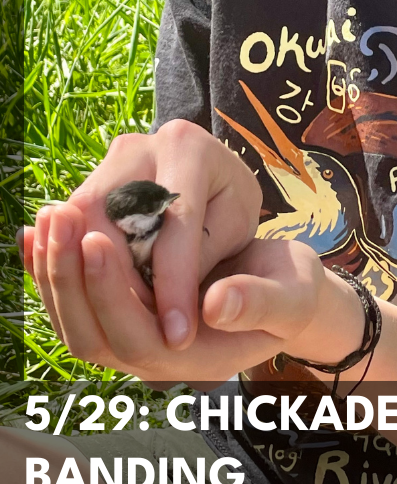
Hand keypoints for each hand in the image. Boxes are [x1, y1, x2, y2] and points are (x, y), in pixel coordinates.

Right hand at [23, 120, 262, 350]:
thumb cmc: (231, 203)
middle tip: (136, 331)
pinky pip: (74, 226)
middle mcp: (140, 146)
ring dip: (95, 276)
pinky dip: (82, 263)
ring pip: (83, 225)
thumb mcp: (236, 226)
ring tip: (118, 319)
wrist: (210, 172)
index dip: (174, 287)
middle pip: (110, 221)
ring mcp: (107, 162)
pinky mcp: (89, 181)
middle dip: (121, 283)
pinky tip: (93, 296)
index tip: (179, 337)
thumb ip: (206, 258)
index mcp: (189, 150)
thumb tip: (182, 307)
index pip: (174, 228)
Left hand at [27, 198, 352, 384]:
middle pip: (90, 333)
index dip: (112, 291)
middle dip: (70, 275)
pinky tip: (37, 230)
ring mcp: (133, 339)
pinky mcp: (123, 315)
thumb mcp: (294, 296)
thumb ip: (259, 303)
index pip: (134, 336)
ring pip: (74, 319)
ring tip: (47, 215)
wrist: (284, 296)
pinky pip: (75, 301)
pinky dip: (51, 267)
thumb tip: (215, 304)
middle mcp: (154, 358)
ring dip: (54, 269)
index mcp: (195, 360)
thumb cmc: (293, 292)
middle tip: (59, 217)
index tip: (99, 238)